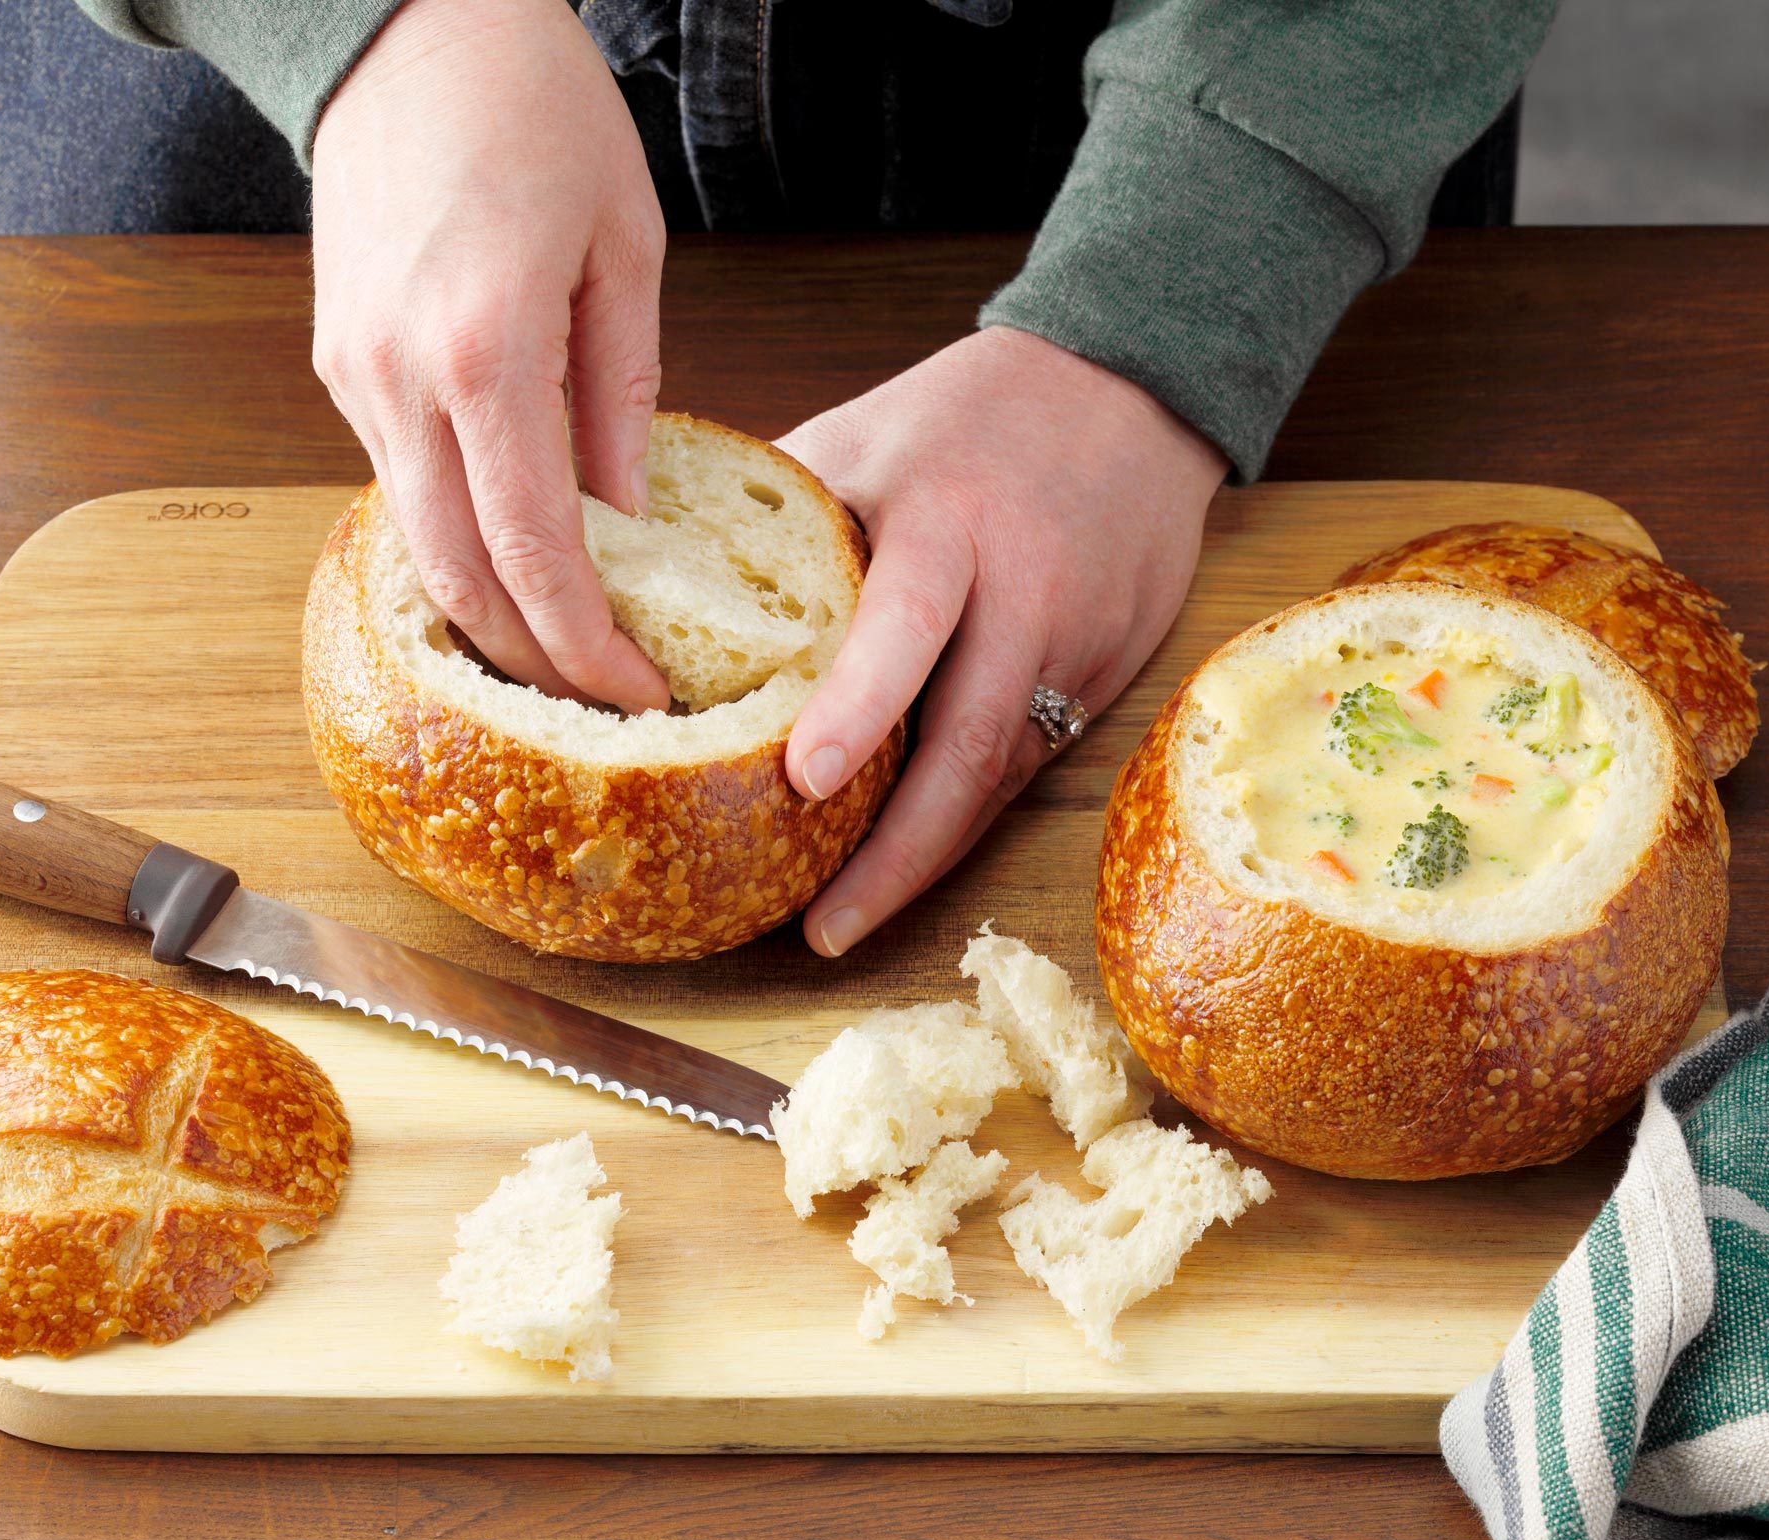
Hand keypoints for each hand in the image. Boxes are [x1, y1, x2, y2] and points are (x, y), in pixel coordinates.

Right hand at [310, 0, 671, 710]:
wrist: (407, 26)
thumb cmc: (534, 108)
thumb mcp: (625, 248)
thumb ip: (624, 396)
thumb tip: (630, 521)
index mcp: (486, 347)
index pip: (536, 550)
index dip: (587, 643)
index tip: (639, 690)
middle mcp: (401, 376)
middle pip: (460, 576)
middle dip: (534, 659)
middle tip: (603, 697)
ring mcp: (354, 374)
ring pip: (416, 543)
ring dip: (489, 612)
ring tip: (564, 646)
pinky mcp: (338, 363)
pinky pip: (397, 483)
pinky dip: (454, 540)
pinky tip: (512, 558)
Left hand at [781, 327, 1227, 956]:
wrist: (1128, 383)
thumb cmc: (964, 415)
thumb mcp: (862, 436)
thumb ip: (775, 518)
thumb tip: (640, 581)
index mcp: (945, 519)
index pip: (903, 622)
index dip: (858, 706)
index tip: (800, 780)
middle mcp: (1021, 588)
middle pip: (970, 738)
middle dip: (897, 847)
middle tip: (820, 925)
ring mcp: (1077, 638)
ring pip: (1002, 772)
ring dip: (925, 856)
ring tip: (845, 919)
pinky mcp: (1111, 671)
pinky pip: (1030, 761)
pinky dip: (964, 814)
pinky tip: (907, 858)